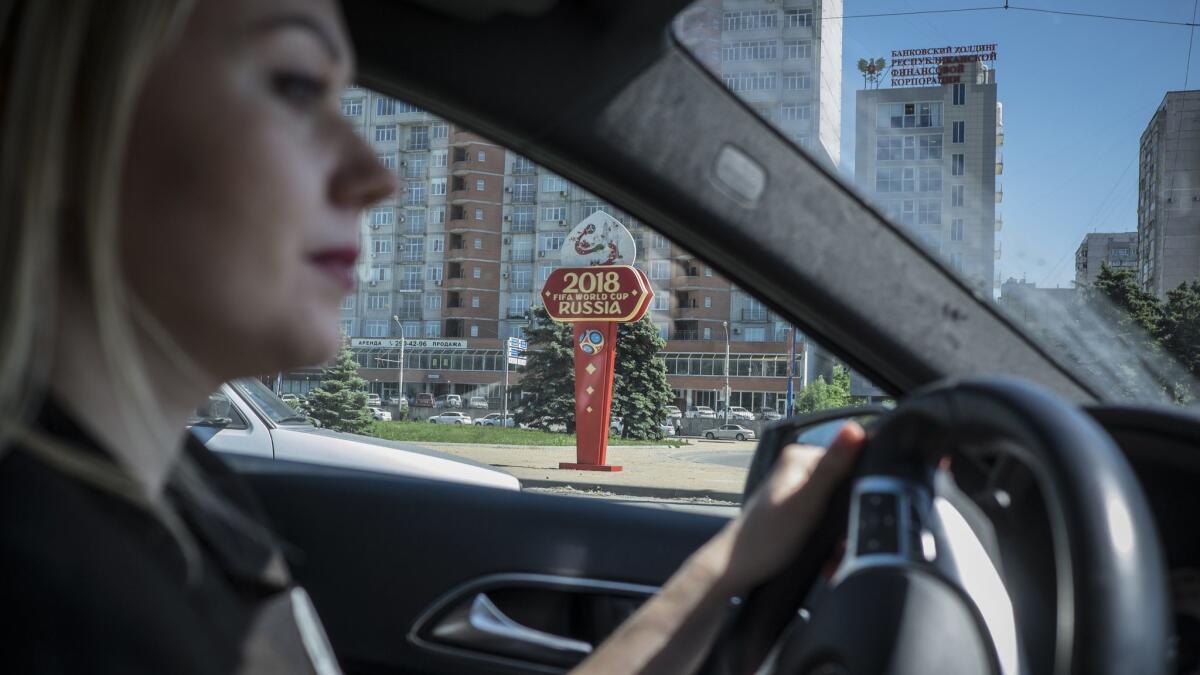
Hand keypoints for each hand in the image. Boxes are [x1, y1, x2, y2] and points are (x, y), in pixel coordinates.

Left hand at [704, 422, 864, 594]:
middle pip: (847, 491)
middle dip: (850, 525)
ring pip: (841, 512)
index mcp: (801, 458)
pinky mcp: (799, 510)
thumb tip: (855, 429)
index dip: (863, 493)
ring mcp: (799, 490)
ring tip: (833, 562)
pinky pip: (828, 523)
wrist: (736, 568)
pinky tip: (828, 561)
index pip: (852, 462)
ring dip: (841, 540)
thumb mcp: (805, 503)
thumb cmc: (765, 537)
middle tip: (841, 550)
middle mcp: (800, 469)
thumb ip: (831, 468)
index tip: (857, 523)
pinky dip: (831, 544)